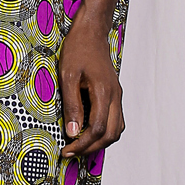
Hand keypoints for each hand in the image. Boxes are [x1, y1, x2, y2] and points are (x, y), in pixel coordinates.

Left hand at [58, 14, 124, 157]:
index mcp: (104, 93)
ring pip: (116, 129)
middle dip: (92, 148)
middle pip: (111, 134)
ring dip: (100, 141)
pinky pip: (115, 120)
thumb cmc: (79, 49)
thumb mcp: (68, 77)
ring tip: (80, 144)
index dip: (83, 145)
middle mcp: (115, 96)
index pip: (97, 130)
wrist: (92, 32)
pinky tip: (88, 131)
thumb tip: (72, 132)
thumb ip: (72, 106)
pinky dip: (104, 131)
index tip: (67, 150)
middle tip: (72, 152)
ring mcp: (117, 96)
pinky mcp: (114, 94)